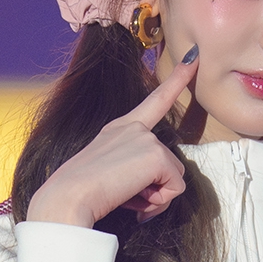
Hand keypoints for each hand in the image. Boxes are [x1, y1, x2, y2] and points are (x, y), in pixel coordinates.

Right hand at [26, 50, 197, 228]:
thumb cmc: (81, 195)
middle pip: (168, 163)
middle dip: (154, 189)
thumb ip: (132, 172)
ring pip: (174, 178)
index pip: (154, 102)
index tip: (193, 58)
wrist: (68, 197)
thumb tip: (152, 194)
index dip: (175, 81)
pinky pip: (175, 189)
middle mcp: (134, 129)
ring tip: (127, 198)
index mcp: (119, 129)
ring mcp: (146, 138)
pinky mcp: (155, 155)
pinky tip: (135, 202)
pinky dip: (159, 203)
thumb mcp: (108, 174)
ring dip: (156, 197)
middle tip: (126, 197)